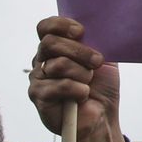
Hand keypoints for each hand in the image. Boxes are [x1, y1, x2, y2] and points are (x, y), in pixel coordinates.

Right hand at [28, 16, 125, 141]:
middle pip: (50, 42)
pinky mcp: (38, 97)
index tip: (81, 31)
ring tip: (89, 84)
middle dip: (80, 51)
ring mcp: (37, 78)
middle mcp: (42, 60)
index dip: (60, 25)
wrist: (103, 116)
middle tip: (97, 62)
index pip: (45, 27)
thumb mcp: (104, 57)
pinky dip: (78, 90)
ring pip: (58, 64)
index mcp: (56, 48)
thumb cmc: (101, 86)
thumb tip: (91, 26)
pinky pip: (60, 86)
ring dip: (83, 74)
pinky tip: (82, 96)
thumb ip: (94, 40)